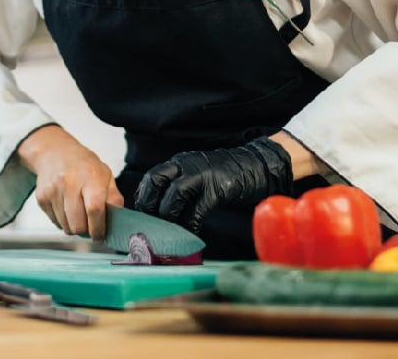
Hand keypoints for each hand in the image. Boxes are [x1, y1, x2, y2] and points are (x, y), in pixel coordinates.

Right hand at [15, 126, 123, 240]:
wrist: (55, 152)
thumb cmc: (83, 165)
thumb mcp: (105, 175)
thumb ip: (114, 197)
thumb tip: (119, 220)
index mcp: (90, 177)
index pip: (95, 209)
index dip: (98, 228)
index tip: (100, 236)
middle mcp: (69, 183)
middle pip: (78, 225)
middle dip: (86, 231)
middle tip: (90, 224)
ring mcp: (53, 191)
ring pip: (65, 227)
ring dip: (74, 226)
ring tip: (77, 211)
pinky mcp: (41, 198)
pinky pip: (55, 222)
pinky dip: (63, 221)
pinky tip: (66, 207)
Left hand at [134, 136, 292, 233]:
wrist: (257, 167)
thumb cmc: (224, 177)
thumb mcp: (197, 176)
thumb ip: (180, 187)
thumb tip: (161, 214)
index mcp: (179, 162)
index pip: (151, 177)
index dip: (142, 198)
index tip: (140, 217)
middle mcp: (186, 165)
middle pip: (155, 181)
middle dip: (148, 205)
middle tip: (149, 225)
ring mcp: (202, 175)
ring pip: (174, 194)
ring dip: (167, 216)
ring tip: (168, 232)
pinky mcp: (217, 188)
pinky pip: (197, 210)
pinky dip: (190, 224)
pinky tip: (190, 234)